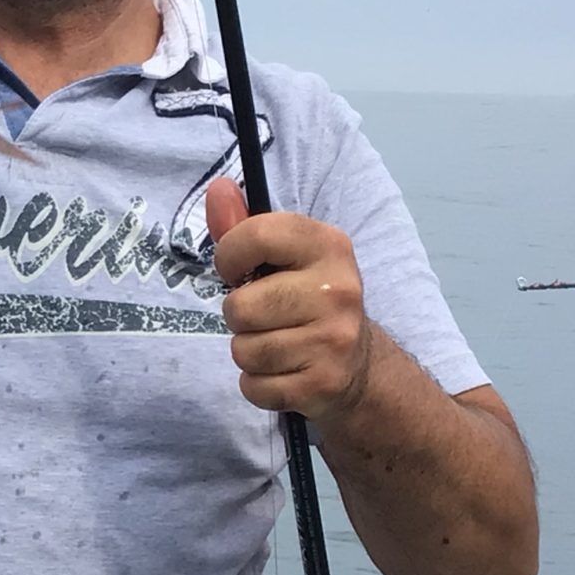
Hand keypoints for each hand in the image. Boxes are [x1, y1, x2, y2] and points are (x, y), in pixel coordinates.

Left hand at [206, 179, 374, 419]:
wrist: (357, 364)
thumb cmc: (307, 300)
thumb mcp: (283, 257)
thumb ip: (244, 225)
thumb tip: (217, 188)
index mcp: (328, 245)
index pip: (254, 236)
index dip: (229, 257)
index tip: (238, 271)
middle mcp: (338, 289)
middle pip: (239, 307)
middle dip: (239, 315)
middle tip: (264, 316)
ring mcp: (334, 339)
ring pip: (244, 350)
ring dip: (248, 352)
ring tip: (275, 343)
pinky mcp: (324, 383)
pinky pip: (254, 386)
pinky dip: (257, 385)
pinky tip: (282, 372)